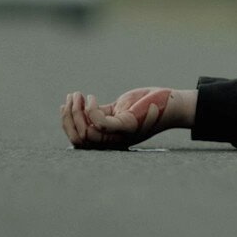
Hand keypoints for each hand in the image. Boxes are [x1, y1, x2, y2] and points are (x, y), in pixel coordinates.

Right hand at [61, 87, 181, 149]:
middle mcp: (113, 142)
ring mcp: (120, 135)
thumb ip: (98, 114)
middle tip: (71, 97)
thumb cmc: (144, 106)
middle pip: (79, 140)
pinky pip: (100, 123)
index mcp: (109, 140)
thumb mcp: (116, 110)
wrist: (172, 104)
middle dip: (68, 118)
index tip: (64, 105)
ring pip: (87, 133)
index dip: (66, 125)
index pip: (79, 142)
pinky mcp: (128, 126)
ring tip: (78, 95)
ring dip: (76, 112)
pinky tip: (91, 97)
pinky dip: (90, 110)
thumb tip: (75, 109)